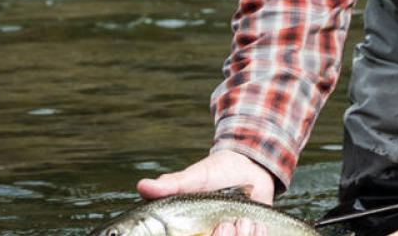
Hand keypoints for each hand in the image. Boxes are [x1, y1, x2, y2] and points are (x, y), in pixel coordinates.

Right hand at [135, 150, 276, 235]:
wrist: (250, 167)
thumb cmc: (216, 171)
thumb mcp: (195, 176)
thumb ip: (172, 185)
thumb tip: (142, 187)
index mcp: (183, 228)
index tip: (215, 227)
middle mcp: (203, 235)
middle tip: (226, 223)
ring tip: (242, 219)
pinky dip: (256, 235)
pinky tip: (256, 222)